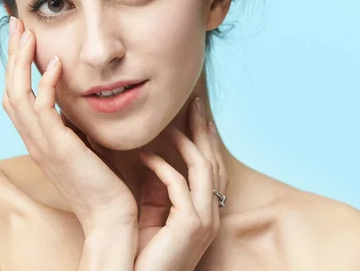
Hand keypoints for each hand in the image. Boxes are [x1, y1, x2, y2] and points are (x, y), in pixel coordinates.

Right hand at [2, 17, 137, 235]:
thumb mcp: (87, 143)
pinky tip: (55, 64)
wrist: (110, 214)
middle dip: (13, 55)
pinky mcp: (57, 148)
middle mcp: (34, 139)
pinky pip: (42, 110)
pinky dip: (45, 84)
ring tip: (27, 33)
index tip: (26, 36)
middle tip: (17, 24)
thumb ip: (77, 122)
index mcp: (40, 138)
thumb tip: (83, 99)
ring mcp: (42, 144)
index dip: (18, 65)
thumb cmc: (104, 180)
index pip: (19, 94)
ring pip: (17, 96)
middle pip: (10, 89)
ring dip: (20, 63)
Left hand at [134, 98, 228, 270]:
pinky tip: (145, 155)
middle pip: (213, 161)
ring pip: (203, 167)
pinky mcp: (191, 224)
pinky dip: (162, 166)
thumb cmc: (146, 255)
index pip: (211, 168)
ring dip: (186, 142)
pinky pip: (178, 184)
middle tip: (195, 104)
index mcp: (206, 212)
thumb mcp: (155, 216)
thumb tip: (155, 160)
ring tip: (169, 124)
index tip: (198, 117)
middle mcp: (213, 214)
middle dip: (204, 131)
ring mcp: (206, 219)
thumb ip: (160, 191)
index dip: (206, 141)